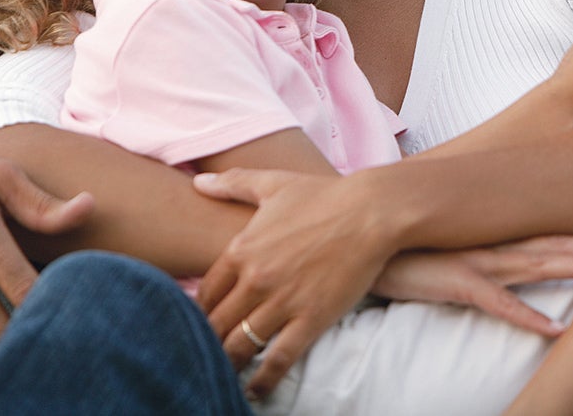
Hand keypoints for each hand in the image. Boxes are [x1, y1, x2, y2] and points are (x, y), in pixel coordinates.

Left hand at [193, 168, 396, 398]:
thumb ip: (233, 183)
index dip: (201, 311)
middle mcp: (256, 279)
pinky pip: (277, 359)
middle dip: (207, 341)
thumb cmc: (324, 195)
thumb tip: (198, 181)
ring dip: (227, 363)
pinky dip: (262, 381)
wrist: (373, 210)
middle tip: (204, 355)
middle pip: (215, 323)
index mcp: (242, 249)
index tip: (202, 323)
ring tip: (223, 376)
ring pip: (240, 345)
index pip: (206, 293)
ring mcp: (282, 301)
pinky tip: (254, 392)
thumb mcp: (274, 184)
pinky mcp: (311, 319)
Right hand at [372, 234, 572, 335]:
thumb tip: (505, 258)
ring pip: (536, 263)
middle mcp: (491, 244)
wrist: (362, 243)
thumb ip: (479, 251)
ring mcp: (476, 262)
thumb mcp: (449, 248)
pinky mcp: (457, 282)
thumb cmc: (405, 250)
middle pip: (554, 243)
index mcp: (492, 236)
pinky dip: (528, 316)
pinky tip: (555, 328)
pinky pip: (499, 304)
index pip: (548, 232)